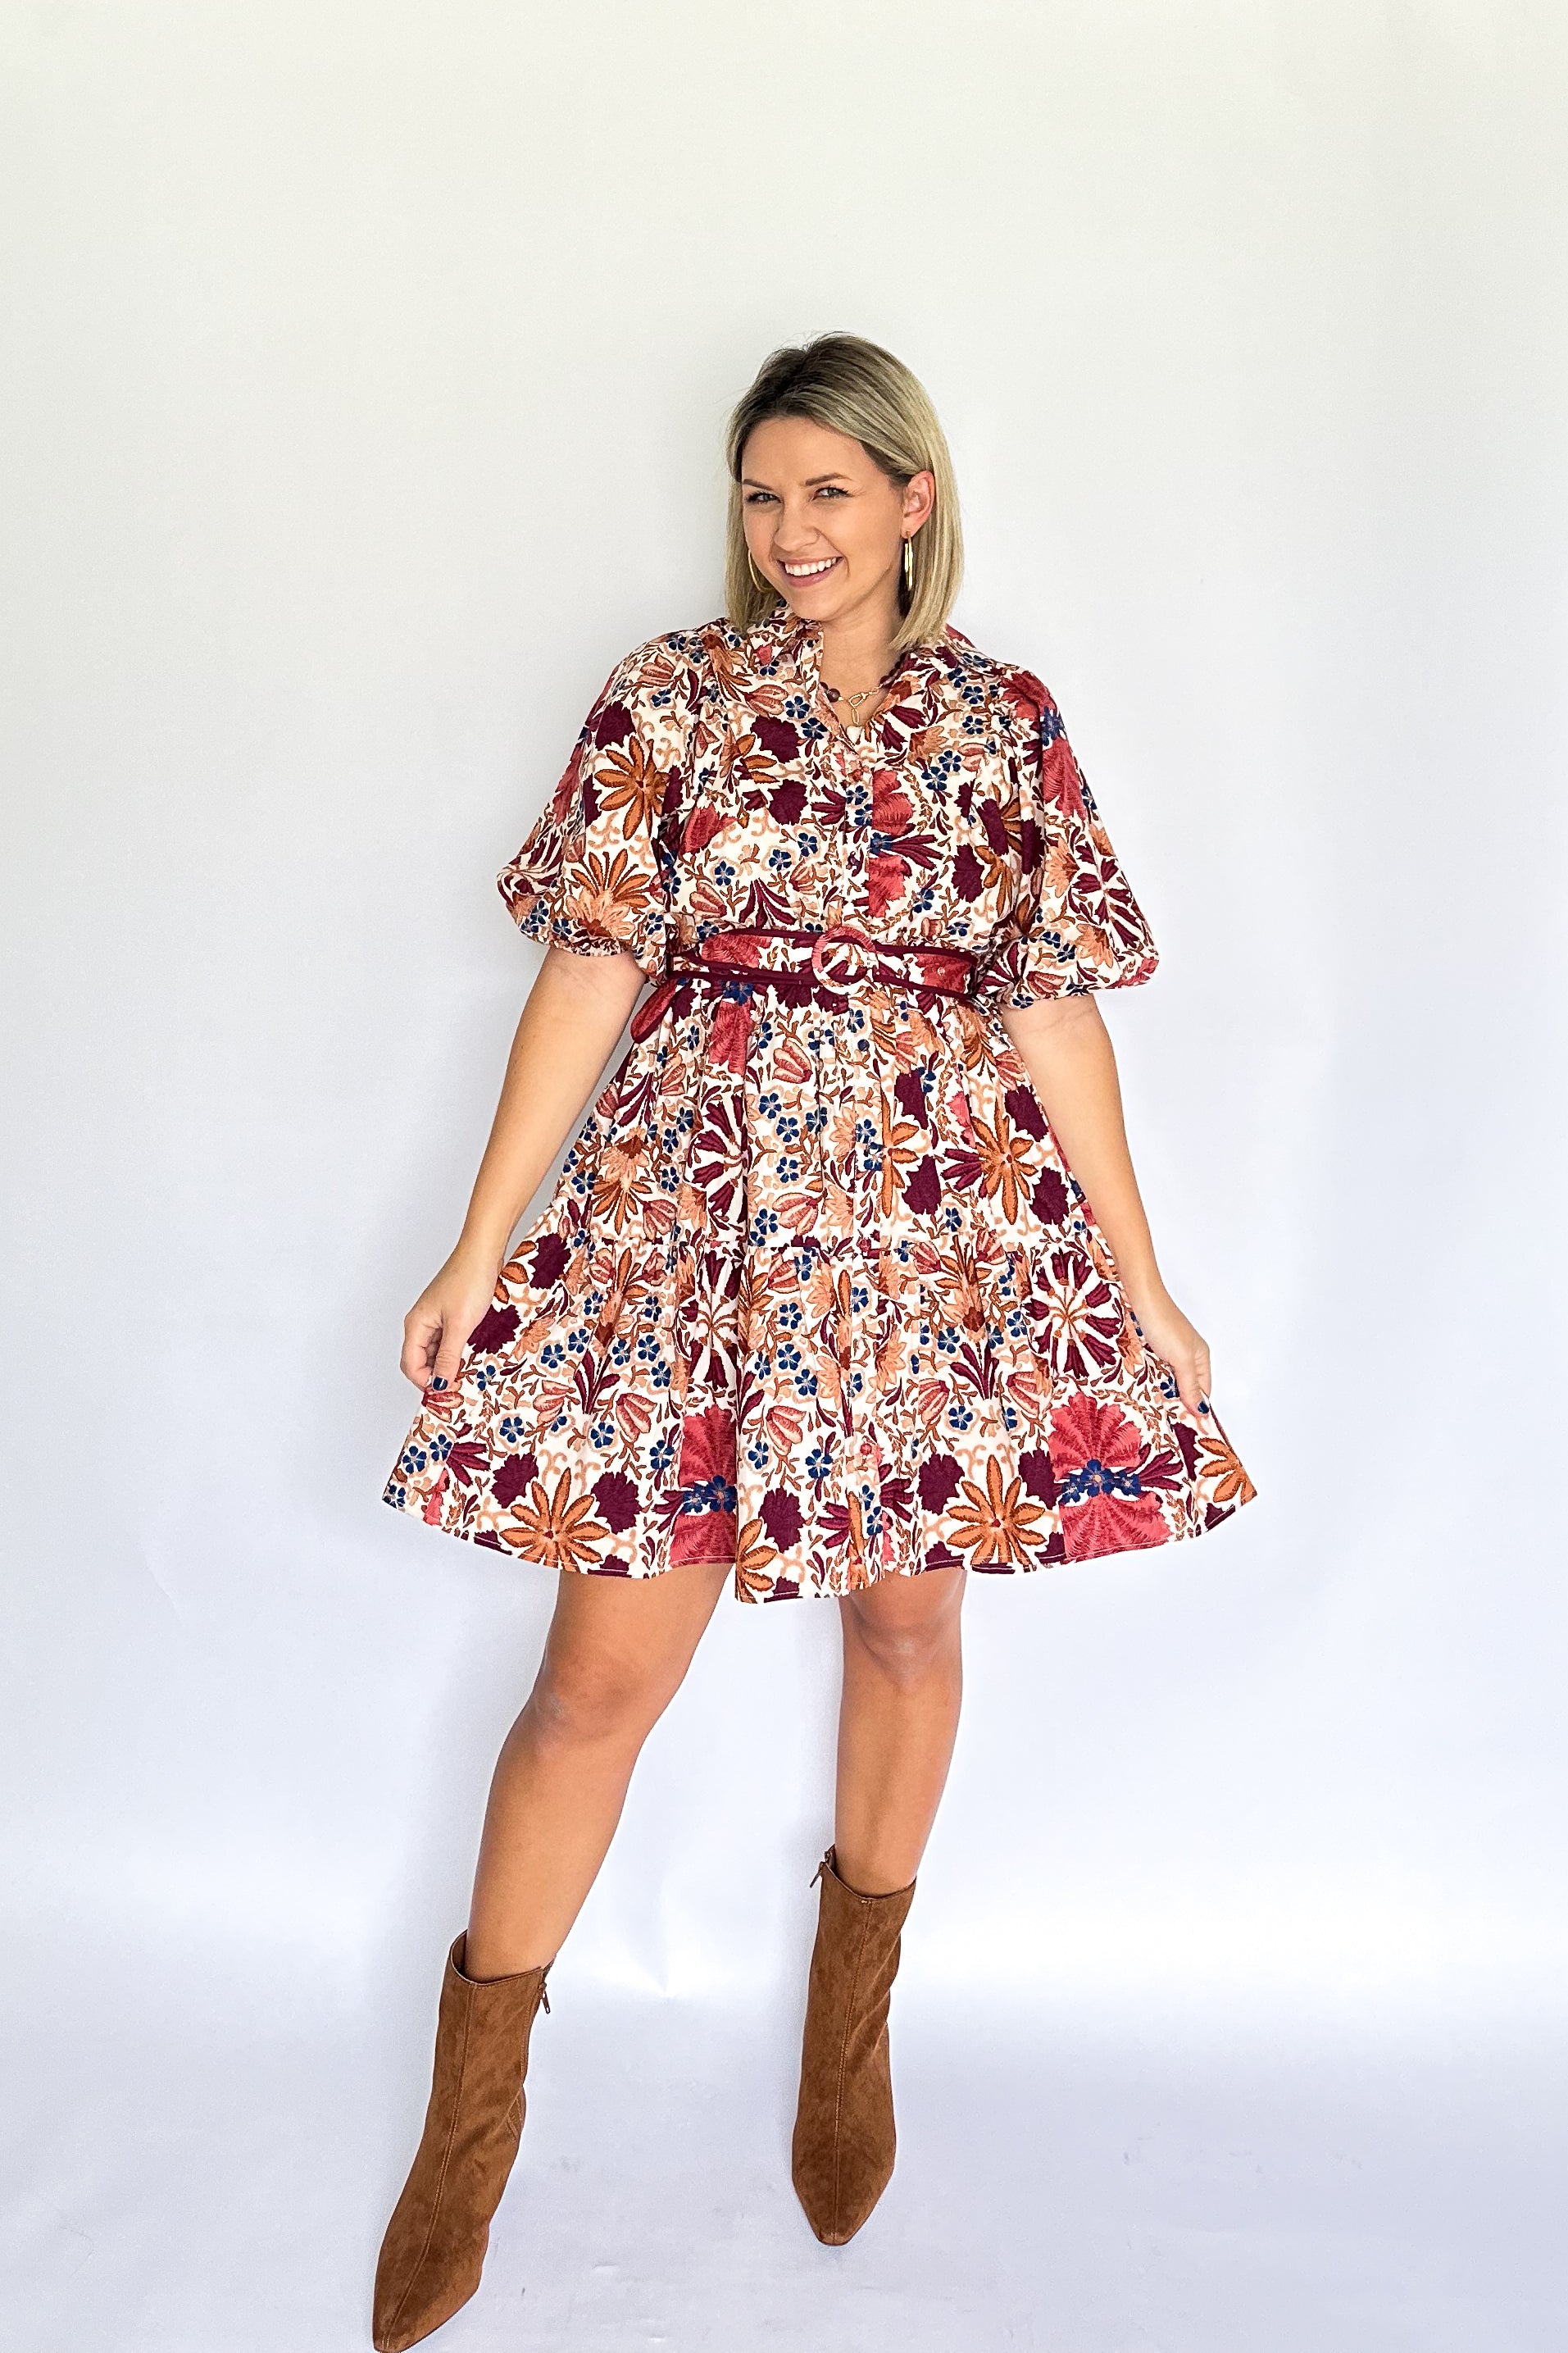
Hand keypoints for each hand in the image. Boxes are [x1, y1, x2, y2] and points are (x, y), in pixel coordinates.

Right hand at [400, 1244, 503, 1392]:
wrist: (483, 1252)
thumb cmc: (469, 1281)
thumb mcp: (460, 1326)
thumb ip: (448, 1357)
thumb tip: (438, 1384)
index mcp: (416, 1325)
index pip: (410, 1365)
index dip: (426, 1382)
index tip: (447, 1393)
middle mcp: (421, 1323)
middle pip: (421, 1360)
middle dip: (437, 1376)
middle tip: (459, 1386)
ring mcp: (436, 1318)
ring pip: (436, 1351)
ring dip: (449, 1363)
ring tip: (469, 1372)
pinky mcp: (451, 1313)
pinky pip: (449, 1340)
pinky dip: (458, 1350)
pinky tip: (473, 1354)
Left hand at [1123, 1281, 1211, 1417]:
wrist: (1139, 1298)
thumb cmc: (1163, 1324)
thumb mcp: (1181, 1359)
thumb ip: (1190, 1385)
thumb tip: (1202, 1410)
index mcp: (1200, 1358)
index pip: (1203, 1391)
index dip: (1196, 1409)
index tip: (1188, 1428)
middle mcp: (1186, 1356)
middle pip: (1185, 1387)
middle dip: (1176, 1403)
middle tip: (1167, 1422)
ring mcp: (1168, 1352)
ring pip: (1167, 1381)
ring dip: (1160, 1393)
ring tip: (1152, 1409)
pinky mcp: (1150, 1349)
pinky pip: (1153, 1372)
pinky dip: (1148, 1382)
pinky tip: (1141, 1390)